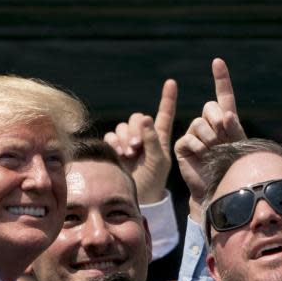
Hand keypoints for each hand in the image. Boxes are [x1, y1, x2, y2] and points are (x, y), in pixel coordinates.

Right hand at [102, 80, 176, 203]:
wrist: (137, 198)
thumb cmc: (153, 181)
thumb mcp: (159, 161)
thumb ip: (153, 140)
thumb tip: (145, 117)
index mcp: (159, 137)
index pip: (164, 114)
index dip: (167, 98)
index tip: (171, 82)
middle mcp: (143, 136)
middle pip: (137, 118)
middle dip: (135, 130)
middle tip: (136, 147)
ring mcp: (127, 142)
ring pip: (122, 127)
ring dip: (124, 138)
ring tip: (128, 154)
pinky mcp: (114, 149)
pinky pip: (110, 136)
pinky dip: (113, 143)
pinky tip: (118, 154)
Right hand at [174, 58, 245, 213]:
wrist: (217, 189)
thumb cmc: (231, 169)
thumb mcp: (238, 146)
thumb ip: (234, 128)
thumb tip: (226, 113)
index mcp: (225, 121)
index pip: (223, 95)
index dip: (221, 78)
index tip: (217, 62)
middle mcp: (208, 124)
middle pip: (210, 107)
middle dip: (218, 120)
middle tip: (222, 137)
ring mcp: (194, 134)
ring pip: (199, 123)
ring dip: (210, 138)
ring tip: (213, 152)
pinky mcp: (183, 145)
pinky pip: (190, 138)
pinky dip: (199, 147)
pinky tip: (202, 156)